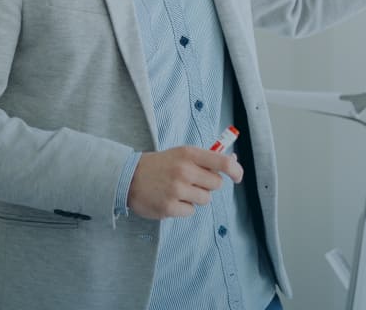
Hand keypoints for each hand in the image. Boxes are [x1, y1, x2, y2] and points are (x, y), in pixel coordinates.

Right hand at [127, 146, 242, 219]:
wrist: (128, 178)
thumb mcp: (181, 154)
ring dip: (195, 198)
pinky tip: (170, 199)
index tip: (237, 177)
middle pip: (216, 184)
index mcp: (188, 154)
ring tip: (178, 190)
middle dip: (208, 185)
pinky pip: (191, 211)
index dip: (236, 171)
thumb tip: (234, 161)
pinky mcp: (170, 207)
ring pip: (205, 199)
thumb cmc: (159, 165)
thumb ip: (206, 159)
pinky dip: (183, 208)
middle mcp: (184, 170)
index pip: (223, 162)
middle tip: (191, 181)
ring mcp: (177, 189)